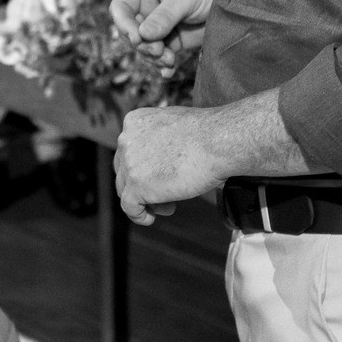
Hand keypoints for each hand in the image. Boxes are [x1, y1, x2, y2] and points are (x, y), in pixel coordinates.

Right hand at [110, 0, 221, 65]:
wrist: (235, 1)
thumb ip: (165, 15)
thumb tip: (143, 35)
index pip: (121, 7)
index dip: (124, 24)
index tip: (137, 39)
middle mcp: (148, 8)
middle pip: (130, 32)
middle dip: (143, 45)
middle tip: (160, 52)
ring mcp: (159, 27)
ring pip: (144, 48)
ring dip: (154, 57)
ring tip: (170, 60)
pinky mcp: (172, 42)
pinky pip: (159, 57)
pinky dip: (162, 66)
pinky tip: (169, 72)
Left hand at [114, 104, 225, 224]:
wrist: (217, 142)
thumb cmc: (207, 134)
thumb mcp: (173, 128)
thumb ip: (159, 141)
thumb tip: (158, 162)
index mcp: (135, 122)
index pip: (129, 151)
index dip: (143, 168)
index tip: (159, 177)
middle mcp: (126, 140)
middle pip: (124, 170)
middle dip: (143, 184)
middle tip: (165, 194)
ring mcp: (129, 163)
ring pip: (126, 189)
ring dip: (145, 200)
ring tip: (167, 206)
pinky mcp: (136, 185)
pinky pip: (129, 206)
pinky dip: (138, 215)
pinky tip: (150, 219)